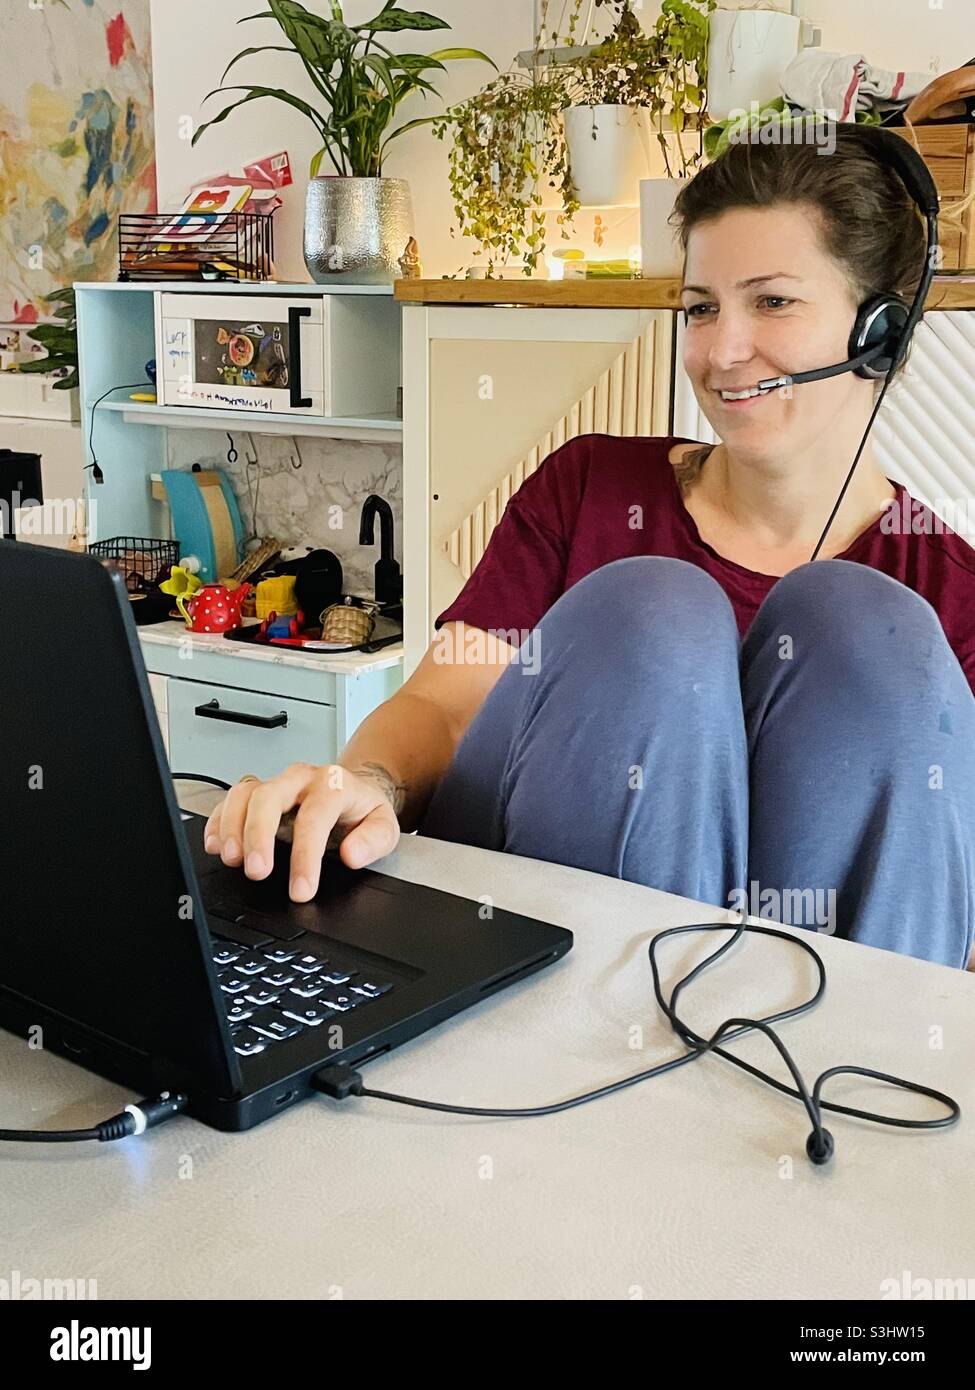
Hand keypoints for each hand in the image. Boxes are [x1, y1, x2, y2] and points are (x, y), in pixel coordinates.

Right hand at [204, 762, 401, 901]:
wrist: (356, 790)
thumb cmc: (363, 810)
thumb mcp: (385, 826)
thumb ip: (374, 840)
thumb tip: (353, 855)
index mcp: (333, 784)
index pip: (315, 816)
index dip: (305, 855)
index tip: (301, 889)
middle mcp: (300, 779)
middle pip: (270, 796)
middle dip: (258, 834)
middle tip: (256, 871)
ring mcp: (276, 783)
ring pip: (245, 793)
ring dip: (232, 826)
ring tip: (231, 858)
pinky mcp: (258, 793)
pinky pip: (231, 799)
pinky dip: (219, 821)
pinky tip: (215, 844)